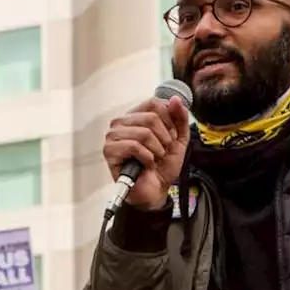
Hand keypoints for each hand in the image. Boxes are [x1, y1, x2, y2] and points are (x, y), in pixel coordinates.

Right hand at [103, 96, 190, 210]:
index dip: (169, 120)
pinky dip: (147, 158)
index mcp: (137, 116)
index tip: (171, 137)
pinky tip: (146, 164)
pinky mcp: (110, 150)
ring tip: (155, 158)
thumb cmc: (162, 166)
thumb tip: (175, 99)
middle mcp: (122, 122)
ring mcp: (114, 135)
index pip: (154, 103)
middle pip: (151, 118)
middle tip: (163, 151)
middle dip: (164, 138)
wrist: (156, 190)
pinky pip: (134, 146)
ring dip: (156, 150)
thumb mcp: (178, 139)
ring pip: (144, 133)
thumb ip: (180, 118)